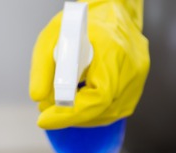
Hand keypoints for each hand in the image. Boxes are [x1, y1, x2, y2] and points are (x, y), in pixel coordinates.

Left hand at [29, 0, 149, 128]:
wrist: (111, 10)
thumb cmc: (83, 21)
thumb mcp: (52, 37)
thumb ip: (43, 67)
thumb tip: (38, 97)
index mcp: (114, 50)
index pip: (98, 96)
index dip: (70, 113)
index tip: (44, 119)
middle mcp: (132, 67)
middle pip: (102, 110)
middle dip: (70, 116)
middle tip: (47, 111)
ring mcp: (137, 78)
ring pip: (108, 114)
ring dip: (80, 116)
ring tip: (59, 104)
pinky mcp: (136, 85)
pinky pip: (114, 109)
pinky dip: (92, 112)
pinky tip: (77, 101)